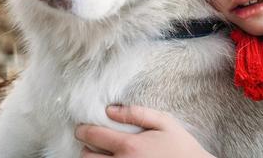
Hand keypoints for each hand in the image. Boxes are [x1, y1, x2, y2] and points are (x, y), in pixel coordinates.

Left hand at [75, 105, 214, 157]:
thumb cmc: (181, 147)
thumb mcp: (164, 122)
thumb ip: (137, 113)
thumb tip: (110, 110)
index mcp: (129, 146)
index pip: (93, 136)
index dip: (82, 130)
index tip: (81, 128)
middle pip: (87, 157)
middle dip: (86, 148)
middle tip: (93, 142)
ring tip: (101, 154)